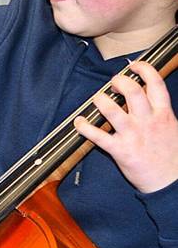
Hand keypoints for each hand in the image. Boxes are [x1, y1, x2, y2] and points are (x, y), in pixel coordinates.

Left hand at [74, 60, 177, 192]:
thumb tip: (147, 94)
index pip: (156, 84)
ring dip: (101, 100)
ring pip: (113, 110)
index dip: (144, 70)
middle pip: (132, 92)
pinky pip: (98, 136)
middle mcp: (148, 121)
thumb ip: (159, 111)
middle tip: (113, 82)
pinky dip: (85, 127)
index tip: (134, 66)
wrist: (170, 181)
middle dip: (119, 81)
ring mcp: (133, 135)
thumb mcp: (171, 127)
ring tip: (97, 98)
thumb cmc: (170, 155)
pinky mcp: (121, 150)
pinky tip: (79, 122)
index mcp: (164, 114)